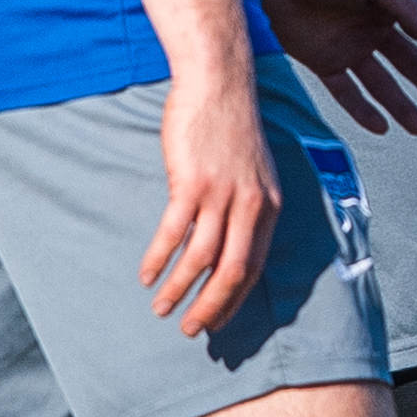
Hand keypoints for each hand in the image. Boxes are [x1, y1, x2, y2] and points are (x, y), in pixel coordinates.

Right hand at [140, 64, 281, 336]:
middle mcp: (251, 205)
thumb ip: (247, 206)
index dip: (235, 299)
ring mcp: (222, 194)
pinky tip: (146, 275)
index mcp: (269, 206)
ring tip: (161, 309)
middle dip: (211, 308)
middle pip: (233, 272)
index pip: (256, 267)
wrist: (218, 84)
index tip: (217, 321)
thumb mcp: (254, 171)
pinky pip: (174, 232)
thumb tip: (229, 242)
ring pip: (201, 259)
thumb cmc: (231, 129)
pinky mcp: (192, 182)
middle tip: (191, 332)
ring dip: (178, 290)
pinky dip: (159, 259)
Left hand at [255, 0, 416, 134]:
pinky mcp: (321, 61)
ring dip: (401, 105)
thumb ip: (404, 6)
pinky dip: (362, 109)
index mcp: (390, 6)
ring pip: (381, 83)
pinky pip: (346, 91)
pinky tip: (380, 126)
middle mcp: (372, 29)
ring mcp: (348, 47)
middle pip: (410, 64)